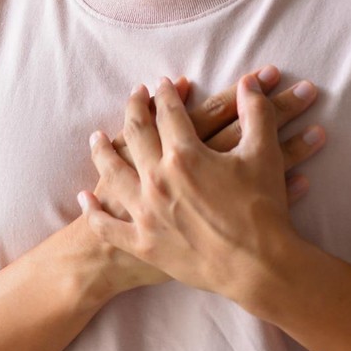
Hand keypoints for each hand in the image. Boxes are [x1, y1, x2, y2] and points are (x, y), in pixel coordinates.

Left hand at [80, 74, 316, 301]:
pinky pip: (107, 227)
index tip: (163, 84)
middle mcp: (156, 179)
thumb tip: (249, 82)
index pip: (169, 113)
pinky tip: (85, 199)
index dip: (167, 95)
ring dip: (102, 153)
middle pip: (136, 134)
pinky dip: (93, 212)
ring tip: (95, 138)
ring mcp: (145, 213)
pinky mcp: (141, 244)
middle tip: (133, 97)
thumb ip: (257, 113)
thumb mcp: (265, 155)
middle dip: (134, 110)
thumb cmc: (262, 211)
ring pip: (112, 174)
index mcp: (184, 154)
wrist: (256, 267)